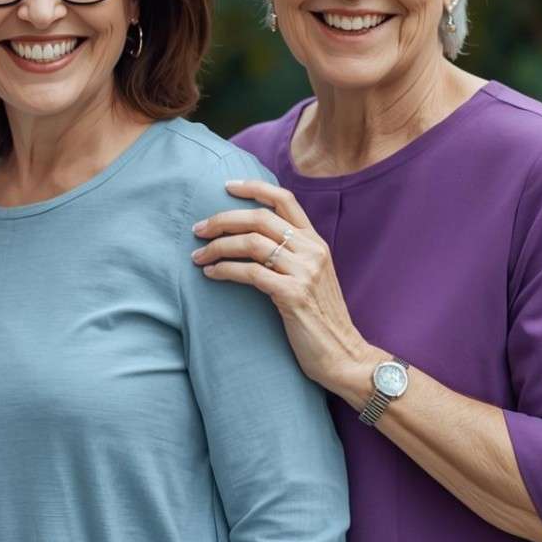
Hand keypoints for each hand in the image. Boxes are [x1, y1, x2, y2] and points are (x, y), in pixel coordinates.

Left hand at [191, 179, 376, 400]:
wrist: (344, 355)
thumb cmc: (320, 319)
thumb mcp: (311, 278)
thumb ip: (291, 256)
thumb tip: (251, 240)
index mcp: (316, 242)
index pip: (284, 200)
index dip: (254, 187)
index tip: (226, 186)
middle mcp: (312, 250)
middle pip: (260, 218)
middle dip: (223, 219)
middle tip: (197, 229)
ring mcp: (304, 272)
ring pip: (252, 243)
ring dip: (218, 247)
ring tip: (197, 256)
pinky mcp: (293, 295)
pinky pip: (250, 272)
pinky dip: (225, 270)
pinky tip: (210, 274)